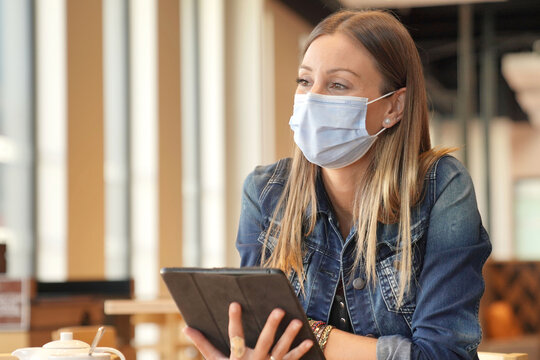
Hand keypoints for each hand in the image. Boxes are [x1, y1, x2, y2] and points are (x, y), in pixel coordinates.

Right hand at [184, 302, 312, 359]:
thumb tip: (186, 327)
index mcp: (237, 359)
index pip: (235, 336)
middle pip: (264, 342)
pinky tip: (309, 341)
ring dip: (290, 337)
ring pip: (281, 351)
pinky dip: (300, 352)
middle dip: (272, 326)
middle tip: (279, 310)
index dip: (234, 320)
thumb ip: (203, 344)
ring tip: (298, 321)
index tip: (235, 304)